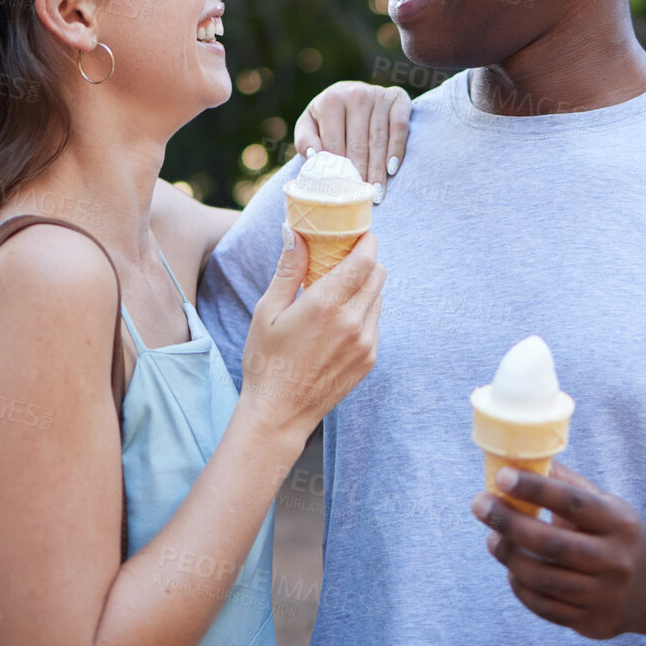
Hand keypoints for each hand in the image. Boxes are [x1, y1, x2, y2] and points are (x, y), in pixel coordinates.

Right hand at [240, 226, 383, 441]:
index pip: (365, 259)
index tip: (359, 233)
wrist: (279, 413)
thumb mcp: (267, 311)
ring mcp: (365, 342)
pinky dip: (363, 312)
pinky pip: (375, 322)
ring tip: (338, 292)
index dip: (367, 241)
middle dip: (365, 261)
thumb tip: (295, 233)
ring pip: (378, 298)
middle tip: (344, 259)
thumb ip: (288, 270)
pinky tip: (339, 321)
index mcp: (326, 305)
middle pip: (378, 274)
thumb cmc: (266, 361)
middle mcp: (352, 321)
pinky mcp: (369, 359)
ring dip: (364, 287)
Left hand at [294, 81, 410, 200]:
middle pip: (358, 143)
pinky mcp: (398, 98)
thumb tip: (314, 156)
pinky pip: (399, 128)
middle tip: (361, 197)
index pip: (334, 142)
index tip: (341, 191)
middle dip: (360, 173)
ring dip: (378, 169)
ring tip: (376, 192)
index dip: (338, 169)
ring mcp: (378, 95)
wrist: (351, 94)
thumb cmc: (327, 117)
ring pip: (379, 139)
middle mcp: (356, 94)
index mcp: (331, 100)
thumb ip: (305, 140)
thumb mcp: (309, 124)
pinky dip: (397, 150)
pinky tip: (392, 169)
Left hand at [471, 462, 645, 640]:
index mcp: (621, 523)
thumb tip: (525, 456)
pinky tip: (512, 569)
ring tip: (493, 538)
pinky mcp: (592, 623)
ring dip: (509, 556)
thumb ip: (568, 485)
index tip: (502, 476)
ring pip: (543, 579)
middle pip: (552, 543)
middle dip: (508, 522)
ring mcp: (605, 596)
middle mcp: (617, 560)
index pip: (573, 502)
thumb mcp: (606, 506)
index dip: (535, 489)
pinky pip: (544, 607)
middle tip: (480, 505)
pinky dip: (520, 586)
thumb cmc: (615, 536)